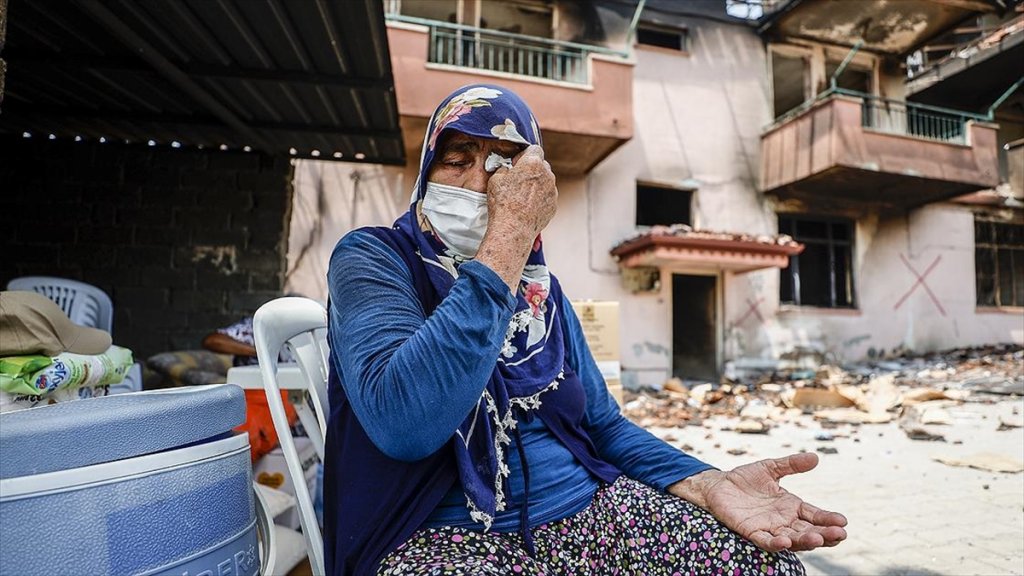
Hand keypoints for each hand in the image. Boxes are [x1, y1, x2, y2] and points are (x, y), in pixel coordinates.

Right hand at [486, 145, 556, 240]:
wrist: (513, 228)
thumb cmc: (503, 203)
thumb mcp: (495, 179)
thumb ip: (505, 169)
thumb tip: (508, 170)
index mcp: (533, 163)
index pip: (534, 149)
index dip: (524, 154)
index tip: (516, 163)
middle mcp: (547, 175)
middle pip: (541, 165)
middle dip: (531, 169)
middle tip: (518, 179)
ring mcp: (553, 191)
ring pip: (545, 181)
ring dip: (536, 184)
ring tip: (521, 196)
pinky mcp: (553, 205)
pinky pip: (547, 196)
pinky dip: (539, 198)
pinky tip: (526, 206)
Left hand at [669, 453, 846, 551]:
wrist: (718, 485)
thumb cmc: (745, 479)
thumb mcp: (770, 467)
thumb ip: (791, 464)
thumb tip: (815, 457)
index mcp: (792, 506)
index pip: (814, 515)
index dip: (828, 519)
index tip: (843, 522)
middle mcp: (784, 520)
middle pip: (808, 531)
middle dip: (825, 534)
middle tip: (839, 534)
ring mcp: (769, 528)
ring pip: (792, 539)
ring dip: (805, 541)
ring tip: (818, 539)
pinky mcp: (751, 532)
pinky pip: (766, 541)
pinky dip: (776, 544)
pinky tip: (785, 542)